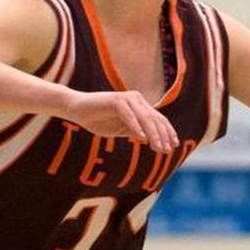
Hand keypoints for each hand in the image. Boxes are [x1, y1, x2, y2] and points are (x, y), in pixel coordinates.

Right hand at [63, 90, 179, 152]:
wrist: (76, 109)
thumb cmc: (98, 120)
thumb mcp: (121, 129)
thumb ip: (137, 132)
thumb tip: (153, 141)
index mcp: (140, 105)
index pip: (158, 119)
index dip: (167, 132)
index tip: (173, 146)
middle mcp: (136, 99)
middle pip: (155, 119)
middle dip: (163, 136)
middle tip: (166, 150)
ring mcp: (127, 98)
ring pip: (145, 118)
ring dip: (153, 134)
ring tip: (157, 148)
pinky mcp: (115, 100)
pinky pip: (129, 115)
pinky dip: (136, 127)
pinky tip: (141, 138)